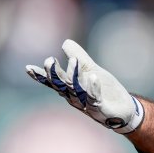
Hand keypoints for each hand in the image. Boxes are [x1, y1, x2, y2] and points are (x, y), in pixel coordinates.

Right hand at [26, 39, 143, 133]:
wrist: (125, 110)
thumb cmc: (106, 91)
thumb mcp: (93, 71)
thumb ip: (80, 59)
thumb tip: (65, 42)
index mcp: (71, 89)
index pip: (54, 81)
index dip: (41, 76)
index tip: (28, 68)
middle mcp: (75, 97)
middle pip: (62, 84)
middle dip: (55, 73)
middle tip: (49, 60)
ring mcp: (87, 104)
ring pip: (77, 89)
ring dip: (74, 75)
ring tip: (73, 60)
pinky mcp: (101, 108)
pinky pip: (95, 97)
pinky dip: (93, 86)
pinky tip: (93, 76)